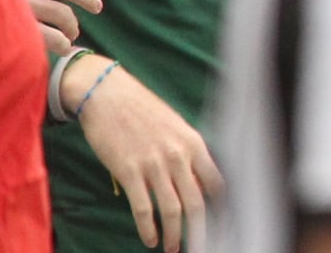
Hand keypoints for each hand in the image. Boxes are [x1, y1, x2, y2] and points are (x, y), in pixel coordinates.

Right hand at [64, 57, 223, 252]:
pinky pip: (142, 207)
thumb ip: (188, 155)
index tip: (223, 225)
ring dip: (174, 234)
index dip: (221, 207)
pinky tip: (150, 239)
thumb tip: (197, 184)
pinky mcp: (128, 171)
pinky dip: (148, 227)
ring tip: (173, 249)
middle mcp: (178, 155)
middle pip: (196, 202)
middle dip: (200, 230)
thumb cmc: (142, 111)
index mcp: (194, 144)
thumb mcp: (176, 128)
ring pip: (171, 209)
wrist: (108, 94)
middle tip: (202, 247)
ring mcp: (154, 164)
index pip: (216, 183)